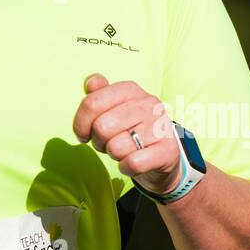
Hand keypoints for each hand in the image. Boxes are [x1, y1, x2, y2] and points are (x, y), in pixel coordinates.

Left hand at [72, 74, 182, 196]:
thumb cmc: (131, 129)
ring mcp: (160, 126)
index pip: (91, 103)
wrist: (162, 155)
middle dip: (98, 141)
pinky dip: (126, 167)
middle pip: (101, 127)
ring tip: (124, 150)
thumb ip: (98, 94)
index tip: (84, 134)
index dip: (80, 124)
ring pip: (116, 147)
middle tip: (107, 143)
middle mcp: (148, 104)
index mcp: (130, 89)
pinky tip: (131, 163)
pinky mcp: (168, 150)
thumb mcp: (113, 108)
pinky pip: (133, 163)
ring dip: (114, 155)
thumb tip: (91, 82)